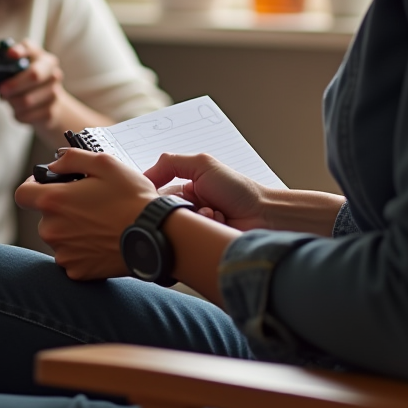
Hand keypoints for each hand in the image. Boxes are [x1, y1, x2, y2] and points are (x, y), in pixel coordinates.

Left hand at [0, 40, 85, 139]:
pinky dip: (18, 115)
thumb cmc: (28, 84)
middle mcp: (53, 73)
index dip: (20, 51)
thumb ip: (9, 64)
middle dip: (15, 83)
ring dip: (12, 102)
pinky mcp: (51, 112)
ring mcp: (55, 93)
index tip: (10, 54)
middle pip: (34, 75)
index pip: (32, 49)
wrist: (48, 105)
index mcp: (43, 58)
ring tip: (9, 101)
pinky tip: (18, 111)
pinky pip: (27, 115)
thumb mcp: (19, 71)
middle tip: (2, 90)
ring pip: (27, 100)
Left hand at [15, 148, 157, 279]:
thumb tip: (54, 163)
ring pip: (59, 237)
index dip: (33, 187)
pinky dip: (83, 250)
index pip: (22, 194)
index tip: (50, 185)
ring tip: (102, 224)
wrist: (156, 236)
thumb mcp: (105, 163)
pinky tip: (103, 241)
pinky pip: (72, 257)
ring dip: (73, 230)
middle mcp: (51, 230)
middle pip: (45, 217)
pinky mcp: (76, 271)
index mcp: (53, 202)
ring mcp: (63, 254)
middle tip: (91, 205)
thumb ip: (71, 158)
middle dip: (62, 209)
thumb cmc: (132, 198)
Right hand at [143, 153, 266, 230]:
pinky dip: (206, 228)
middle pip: (163, 213)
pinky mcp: (199, 245)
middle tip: (196, 204)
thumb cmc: (238, 189)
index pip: (154, 194)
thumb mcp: (203, 164)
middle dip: (180, 208)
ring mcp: (192, 228)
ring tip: (213, 212)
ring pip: (176, 227)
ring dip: (196, 218)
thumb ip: (170, 163)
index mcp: (182, 190)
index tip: (162, 195)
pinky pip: (190, 240)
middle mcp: (184, 210)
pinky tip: (219, 222)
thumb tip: (144, 177)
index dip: (156, 196)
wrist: (263, 215)